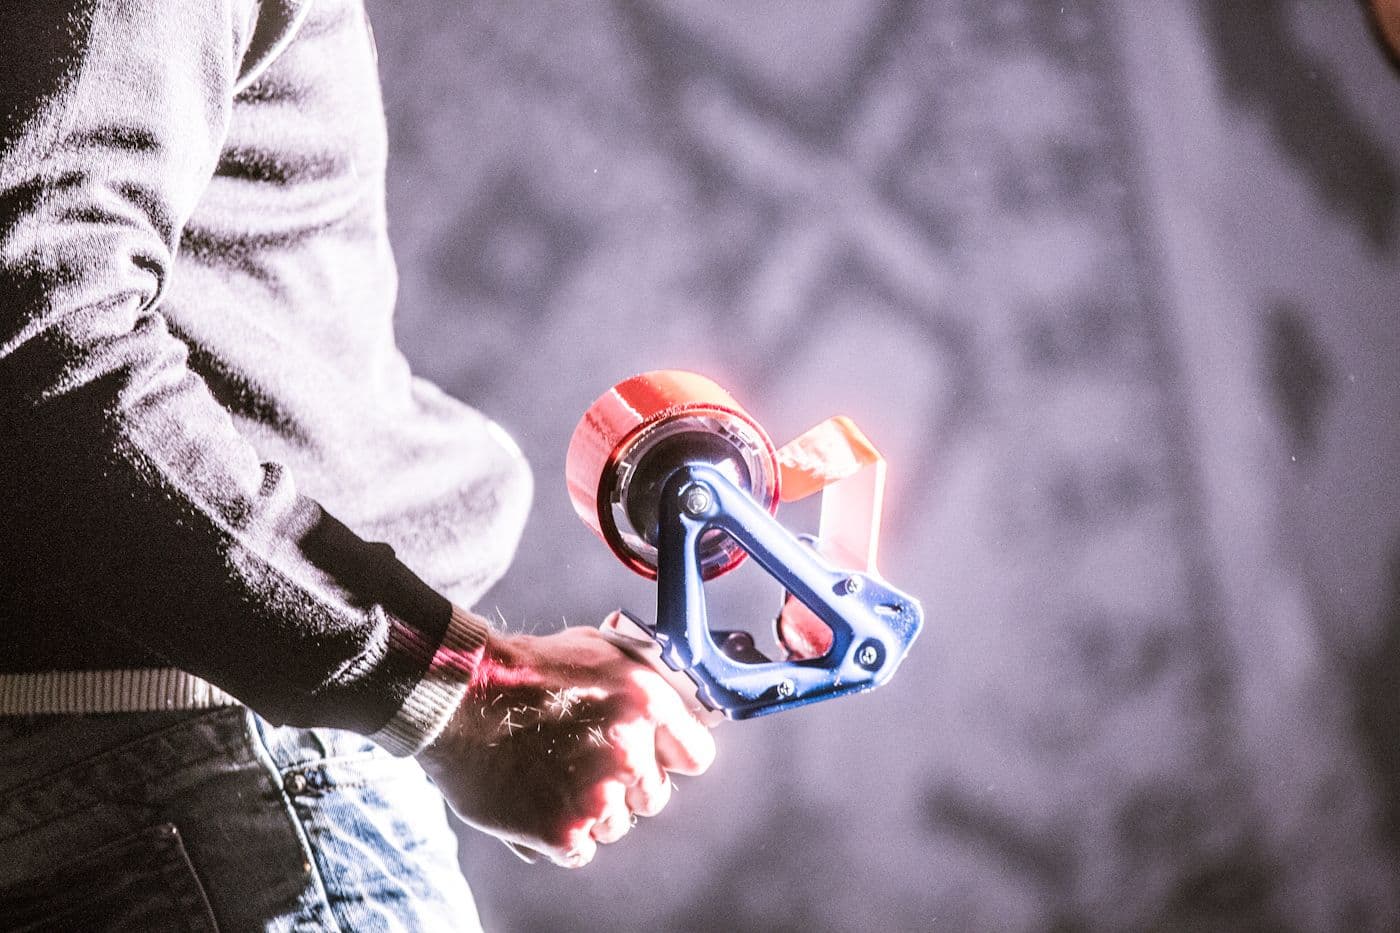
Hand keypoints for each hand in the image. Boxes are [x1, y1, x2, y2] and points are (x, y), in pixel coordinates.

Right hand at [416, 624, 715, 866]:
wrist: (457, 696)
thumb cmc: (526, 668)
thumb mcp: (600, 650)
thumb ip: (646, 680)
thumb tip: (683, 703)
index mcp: (646, 702)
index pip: (697, 755)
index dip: (673, 755)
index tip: (655, 755)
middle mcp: (629, 752)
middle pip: (655, 795)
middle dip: (627, 783)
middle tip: (587, 763)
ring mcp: (598, 797)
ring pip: (617, 825)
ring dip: (592, 809)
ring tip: (552, 776)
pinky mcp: (563, 832)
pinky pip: (581, 851)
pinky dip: (561, 835)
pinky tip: (537, 801)